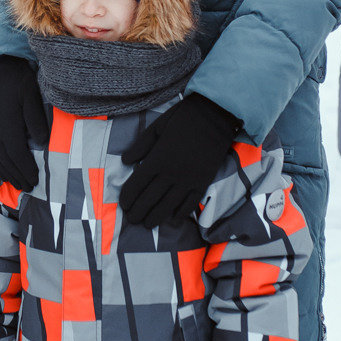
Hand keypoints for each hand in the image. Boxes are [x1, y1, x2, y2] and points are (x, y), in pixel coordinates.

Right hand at [0, 56, 48, 191]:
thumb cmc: (19, 82)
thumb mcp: (32, 97)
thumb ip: (36, 121)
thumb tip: (42, 143)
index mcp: (7, 126)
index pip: (17, 154)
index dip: (26, 169)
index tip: (36, 180)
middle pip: (6, 160)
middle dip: (18, 175)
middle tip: (30, 188)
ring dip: (8, 173)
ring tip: (19, 184)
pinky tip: (5, 170)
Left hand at [120, 93, 239, 227]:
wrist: (216, 116)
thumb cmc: (183, 118)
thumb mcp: (157, 126)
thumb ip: (140, 146)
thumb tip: (124, 161)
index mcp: (157, 159)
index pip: (137, 184)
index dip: (128, 198)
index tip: (124, 205)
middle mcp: (171, 173)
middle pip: (150, 199)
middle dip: (139, 212)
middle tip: (133, 219)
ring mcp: (188, 179)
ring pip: (168, 205)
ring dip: (156, 217)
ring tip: (148, 224)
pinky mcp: (203, 182)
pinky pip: (190, 203)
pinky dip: (181, 213)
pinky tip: (173, 219)